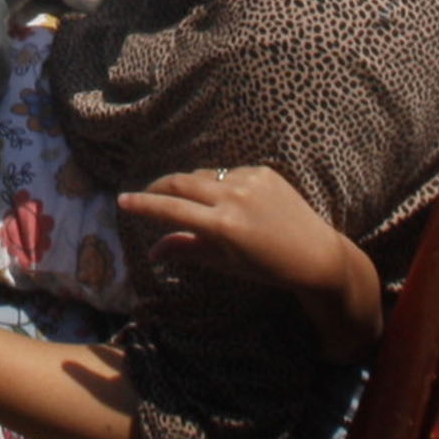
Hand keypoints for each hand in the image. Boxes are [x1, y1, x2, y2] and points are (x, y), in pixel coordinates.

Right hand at [120, 164, 382, 358]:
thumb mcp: (224, 263)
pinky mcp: (264, 171)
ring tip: (185, 204)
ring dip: (189, 187)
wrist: (315, 254)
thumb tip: (152, 251)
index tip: (122, 200)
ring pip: (204, 176)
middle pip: (181, 183)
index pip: (171, 210)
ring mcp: (251, 180)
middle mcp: (235, 197)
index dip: (143, 205)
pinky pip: (229, 173)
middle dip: (159, 188)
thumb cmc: (266, 267)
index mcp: (223, 225)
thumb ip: (186, 249)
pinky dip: (218, 185)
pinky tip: (225, 202)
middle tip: (145, 196)